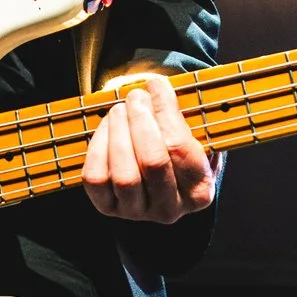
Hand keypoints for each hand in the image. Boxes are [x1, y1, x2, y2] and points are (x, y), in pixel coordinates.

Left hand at [81, 71, 215, 223]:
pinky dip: (99, 146)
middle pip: (153, 162)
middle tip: (136, 96)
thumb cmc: (180, 152)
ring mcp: (137, 211)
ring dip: (119, 133)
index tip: (157, 85)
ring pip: (124, 174)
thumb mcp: (197, 139)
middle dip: (141, 121)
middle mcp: (169, 209)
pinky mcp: (108, 207)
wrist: (161, 181)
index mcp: (199, 192)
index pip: (181, 148)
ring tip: (120, 109)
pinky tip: (108, 126)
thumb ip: (189, 119)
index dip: (166, 112)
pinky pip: (96, 178)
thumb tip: (162, 89)